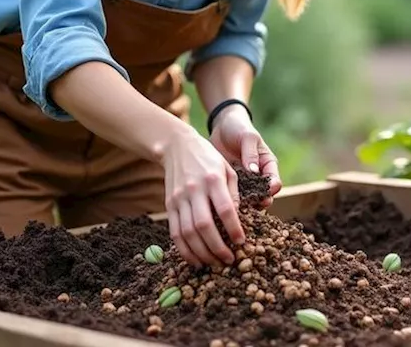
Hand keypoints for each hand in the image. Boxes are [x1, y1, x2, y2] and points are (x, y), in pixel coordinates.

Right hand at [160, 128, 244, 266]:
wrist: (177, 147)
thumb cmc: (208, 159)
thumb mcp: (227, 169)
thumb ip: (233, 194)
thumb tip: (238, 221)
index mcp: (213, 179)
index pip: (224, 209)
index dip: (233, 228)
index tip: (241, 242)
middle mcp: (194, 190)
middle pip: (204, 225)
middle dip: (217, 247)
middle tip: (229, 260)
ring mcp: (179, 199)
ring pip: (188, 233)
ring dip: (201, 253)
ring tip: (214, 264)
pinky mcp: (169, 206)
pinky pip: (175, 232)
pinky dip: (185, 250)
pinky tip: (195, 259)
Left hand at [208, 105, 281, 207]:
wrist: (222, 126)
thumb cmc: (239, 128)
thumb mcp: (248, 136)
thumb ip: (251, 153)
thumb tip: (254, 172)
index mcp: (268, 164)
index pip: (275, 181)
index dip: (272, 189)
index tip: (267, 191)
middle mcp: (258, 176)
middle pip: (264, 195)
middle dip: (259, 202)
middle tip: (252, 205)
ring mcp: (244, 181)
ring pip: (248, 199)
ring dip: (245, 205)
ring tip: (237, 207)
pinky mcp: (230, 183)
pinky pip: (232, 195)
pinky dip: (231, 201)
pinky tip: (225, 204)